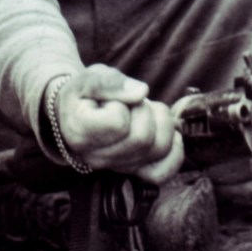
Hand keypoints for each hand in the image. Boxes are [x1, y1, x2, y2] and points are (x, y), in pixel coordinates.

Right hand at [56, 64, 183, 182]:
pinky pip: (162, 173)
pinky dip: (174, 152)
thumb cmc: (85, 94)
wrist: (77, 114)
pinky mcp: (134, 171)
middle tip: (131, 103)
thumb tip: (142, 92)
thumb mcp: (91, 77)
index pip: (118, 124)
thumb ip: (112, 82)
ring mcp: (116, 167)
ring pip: (159, 150)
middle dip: (145, 111)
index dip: (122, 105)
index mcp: (80, 132)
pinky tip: (167, 133)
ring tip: (143, 113)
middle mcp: (97, 157)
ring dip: (161, 123)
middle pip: (142, 138)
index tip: (111, 100)